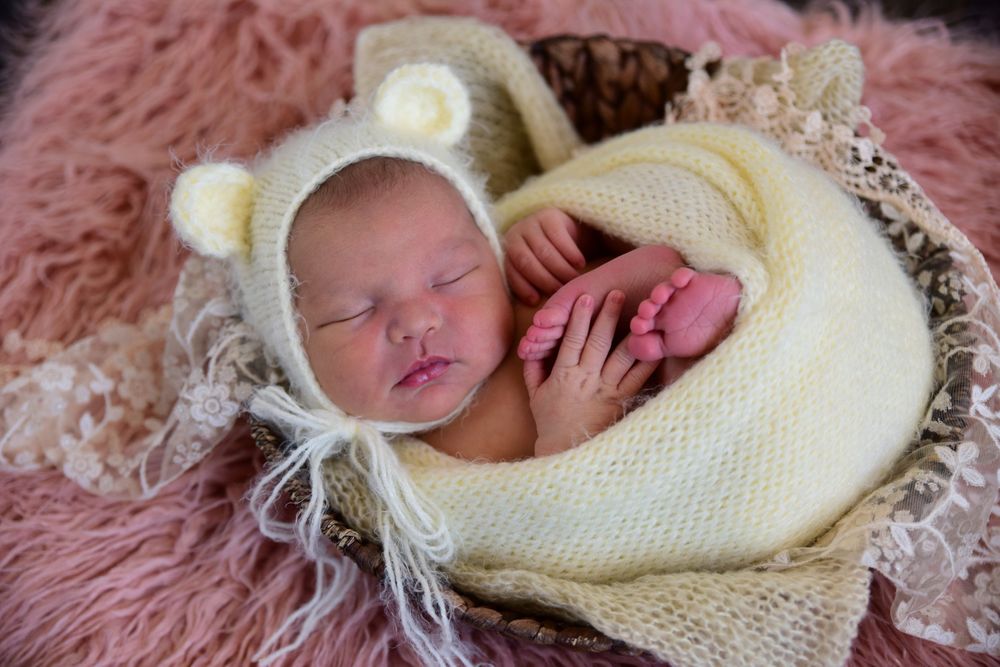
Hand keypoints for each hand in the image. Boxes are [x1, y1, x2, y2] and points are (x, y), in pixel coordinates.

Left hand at [504, 208, 587, 305]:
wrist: (572, 231)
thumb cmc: (555, 260)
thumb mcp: (540, 271)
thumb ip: (533, 285)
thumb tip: (535, 316)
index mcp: (508, 252)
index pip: (512, 273)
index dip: (524, 288)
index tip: (537, 301)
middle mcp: (515, 234)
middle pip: (528, 263)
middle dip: (546, 281)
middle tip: (563, 292)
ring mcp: (531, 222)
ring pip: (544, 252)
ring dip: (561, 270)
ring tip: (574, 280)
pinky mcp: (550, 215)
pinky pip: (560, 239)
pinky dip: (570, 254)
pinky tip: (580, 263)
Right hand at [524, 290, 657, 456]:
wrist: (567, 453)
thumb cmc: (550, 423)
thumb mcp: (535, 394)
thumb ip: (534, 368)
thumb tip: (531, 345)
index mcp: (563, 374)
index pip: (571, 339)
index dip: (578, 317)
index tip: (585, 298)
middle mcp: (586, 379)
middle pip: (598, 341)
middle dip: (607, 315)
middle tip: (616, 293)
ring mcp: (606, 390)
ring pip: (620, 356)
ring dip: (629, 332)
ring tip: (641, 313)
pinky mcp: (622, 401)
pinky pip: (637, 378)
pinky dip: (647, 361)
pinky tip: (655, 345)